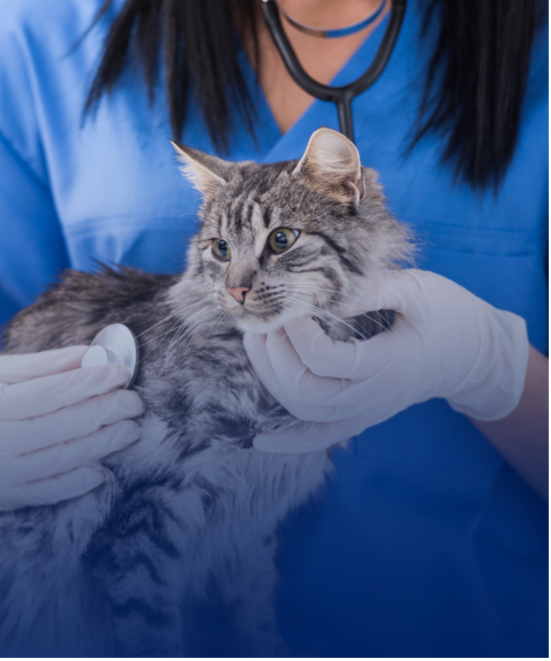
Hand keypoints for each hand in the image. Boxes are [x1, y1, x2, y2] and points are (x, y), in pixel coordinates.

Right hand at [0, 345, 143, 512]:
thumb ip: (40, 366)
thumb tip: (88, 354)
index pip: (49, 395)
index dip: (88, 383)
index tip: (119, 372)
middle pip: (61, 428)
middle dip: (104, 413)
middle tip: (135, 401)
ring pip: (60, 460)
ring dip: (101, 445)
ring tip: (130, 429)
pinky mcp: (4, 498)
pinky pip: (47, 492)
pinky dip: (77, 482)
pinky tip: (102, 470)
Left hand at [243, 269, 528, 452]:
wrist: (475, 356)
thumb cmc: (449, 317)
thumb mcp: (417, 290)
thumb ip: (370, 289)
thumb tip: (322, 289)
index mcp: (386, 364)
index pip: (324, 358)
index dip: (297, 331)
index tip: (291, 300)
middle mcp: (370, 397)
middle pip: (304, 390)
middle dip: (273, 353)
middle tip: (265, 318)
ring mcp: (364, 412)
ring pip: (303, 412)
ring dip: (270, 379)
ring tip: (256, 341)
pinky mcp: (360, 417)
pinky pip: (319, 439)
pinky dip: (289, 442)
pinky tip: (260, 440)